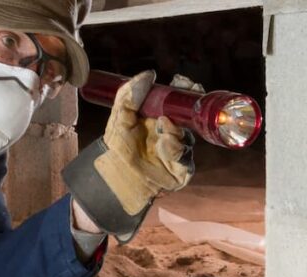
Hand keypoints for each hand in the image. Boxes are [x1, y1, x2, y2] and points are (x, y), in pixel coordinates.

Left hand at [95, 70, 194, 214]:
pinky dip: (175, 148)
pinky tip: (163, 145)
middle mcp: (172, 133)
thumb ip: (130, 93)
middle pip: (190, 118)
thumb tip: (149, 74)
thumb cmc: (117, 146)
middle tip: (185, 101)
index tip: (183, 81)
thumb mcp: (120, 115)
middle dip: (190, 108)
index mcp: (160, 118)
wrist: (116, 173)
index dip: (183, 91)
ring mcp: (178, 151)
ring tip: (162, 127)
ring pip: (187, 136)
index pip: (178, 102)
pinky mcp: (181, 169)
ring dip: (176, 130)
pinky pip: (185, 156)